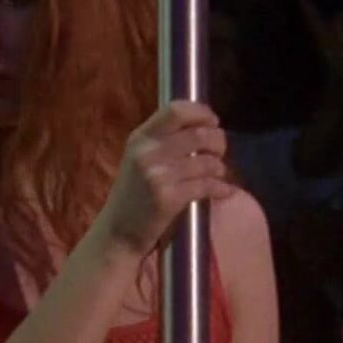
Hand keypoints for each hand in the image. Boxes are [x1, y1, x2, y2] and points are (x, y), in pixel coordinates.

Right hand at [97, 100, 234, 259]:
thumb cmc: (133, 195)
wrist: (118, 232)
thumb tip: (202, 125)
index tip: (213, 121)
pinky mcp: (169, 197)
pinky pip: (206, 185)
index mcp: (140, 138)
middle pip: (198, 134)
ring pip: (206, 162)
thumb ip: (162, 141)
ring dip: (220, 167)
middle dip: (218, 141)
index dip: (201, 112)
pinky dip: (221, 188)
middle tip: (220, 151)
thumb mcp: (138, 159)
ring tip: (218, 173)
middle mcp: (147, 152)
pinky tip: (224, 191)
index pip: (175, 110)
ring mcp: (158, 175)